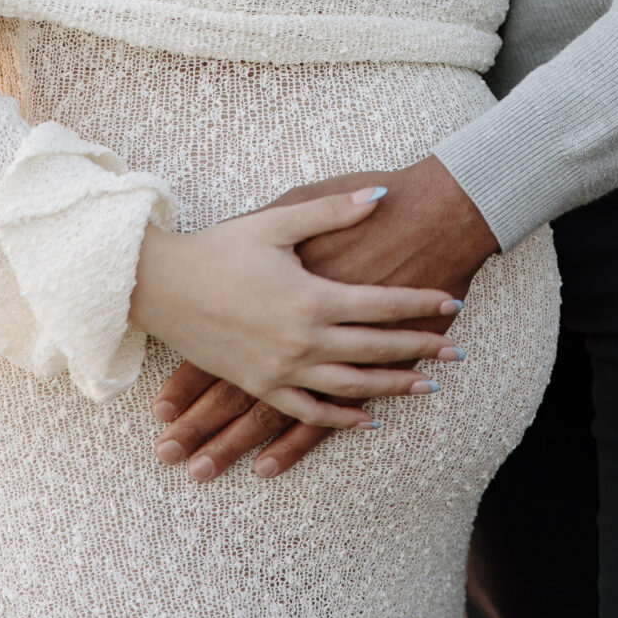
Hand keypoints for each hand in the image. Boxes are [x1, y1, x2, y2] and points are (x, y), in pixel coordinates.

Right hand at [130, 185, 464, 433]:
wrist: (160, 286)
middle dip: (420, 349)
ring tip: (427, 388)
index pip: (381, 305)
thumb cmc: (219, 248)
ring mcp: (281, 370)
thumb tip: (380, 195)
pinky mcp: (260, 385)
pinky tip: (367, 422)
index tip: (452, 303)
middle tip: (457, 350)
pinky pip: (308, 412)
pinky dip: (341, 420)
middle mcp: (301, 341)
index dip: (420, 304)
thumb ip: (333, 212)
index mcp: (310, 297)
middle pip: (375, 350)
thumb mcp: (277, 222)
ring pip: (350, 388)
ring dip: (391, 389)